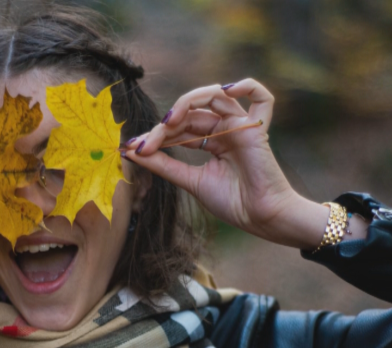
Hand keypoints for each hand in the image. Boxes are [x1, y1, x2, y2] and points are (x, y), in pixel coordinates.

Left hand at [123, 79, 341, 248]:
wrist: (259, 218)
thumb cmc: (232, 203)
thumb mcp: (190, 181)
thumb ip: (164, 164)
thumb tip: (132, 151)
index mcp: (211, 141)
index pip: (179, 128)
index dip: (155, 135)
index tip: (131, 148)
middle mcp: (225, 129)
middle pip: (190, 114)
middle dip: (163, 127)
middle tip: (144, 145)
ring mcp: (240, 125)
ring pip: (212, 97)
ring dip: (186, 104)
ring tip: (168, 122)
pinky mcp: (255, 128)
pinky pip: (259, 97)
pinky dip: (245, 86)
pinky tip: (225, 91)